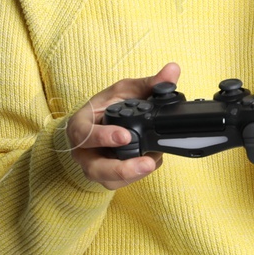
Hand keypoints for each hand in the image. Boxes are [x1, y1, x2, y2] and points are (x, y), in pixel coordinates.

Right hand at [64, 62, 178, 188]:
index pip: (85, 134)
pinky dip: (137, 176)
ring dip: (132, 175)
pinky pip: (119, 184)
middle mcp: (84, 151)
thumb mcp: (123, 91)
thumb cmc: (106, 108)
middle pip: (96, 167)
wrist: (97, 126)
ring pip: (108, 180)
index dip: (103, 137)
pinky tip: (151, 162)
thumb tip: (173, 70)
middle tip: (147, 162)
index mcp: (81, 125)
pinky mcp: (107, 178)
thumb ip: (148, 83)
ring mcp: (94, 167)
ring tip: (153, 163)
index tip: (125, 136)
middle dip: (121, 168)